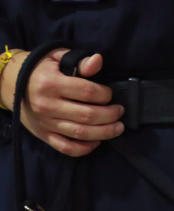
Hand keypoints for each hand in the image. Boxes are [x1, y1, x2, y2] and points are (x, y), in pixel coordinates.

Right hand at [0, 49, 124, 156]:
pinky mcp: (44, 135)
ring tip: (118, 127)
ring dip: (105, 133)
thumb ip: (78, 60)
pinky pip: (68, 148)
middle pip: (88, 115)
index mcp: (51, 83)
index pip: (87, 92)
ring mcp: (46, 122)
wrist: (8, 83)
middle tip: (120, 112)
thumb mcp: (56, 57)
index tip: (110, 94)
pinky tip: (97, 141)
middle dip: (111, 115)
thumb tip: (98, 61)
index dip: (105, 94)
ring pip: (82, 133)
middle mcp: (47, 105)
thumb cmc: (38, 69)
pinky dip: (85, 148)